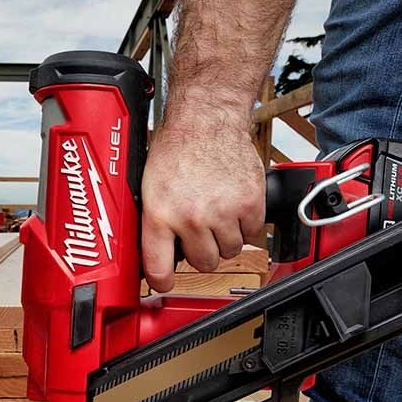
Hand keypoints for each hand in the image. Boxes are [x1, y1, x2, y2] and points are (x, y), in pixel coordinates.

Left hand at [141, 114, 263, 292]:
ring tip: (217, 213)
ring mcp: (223, 212)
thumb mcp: (149, 185)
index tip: (165, 284)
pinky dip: (246, 224)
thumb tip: (152, 249)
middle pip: (203, 263)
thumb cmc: (177, 146)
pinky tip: (233, 205)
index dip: (162, 282)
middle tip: (199, 232)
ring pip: (230, 251)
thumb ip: (153, 220)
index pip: (159, 268)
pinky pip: (252, 233)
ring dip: (225, 238)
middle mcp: (191, 217)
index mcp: (160, 213)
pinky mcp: (249, 203)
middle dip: (201, 251)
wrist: (207, 117)